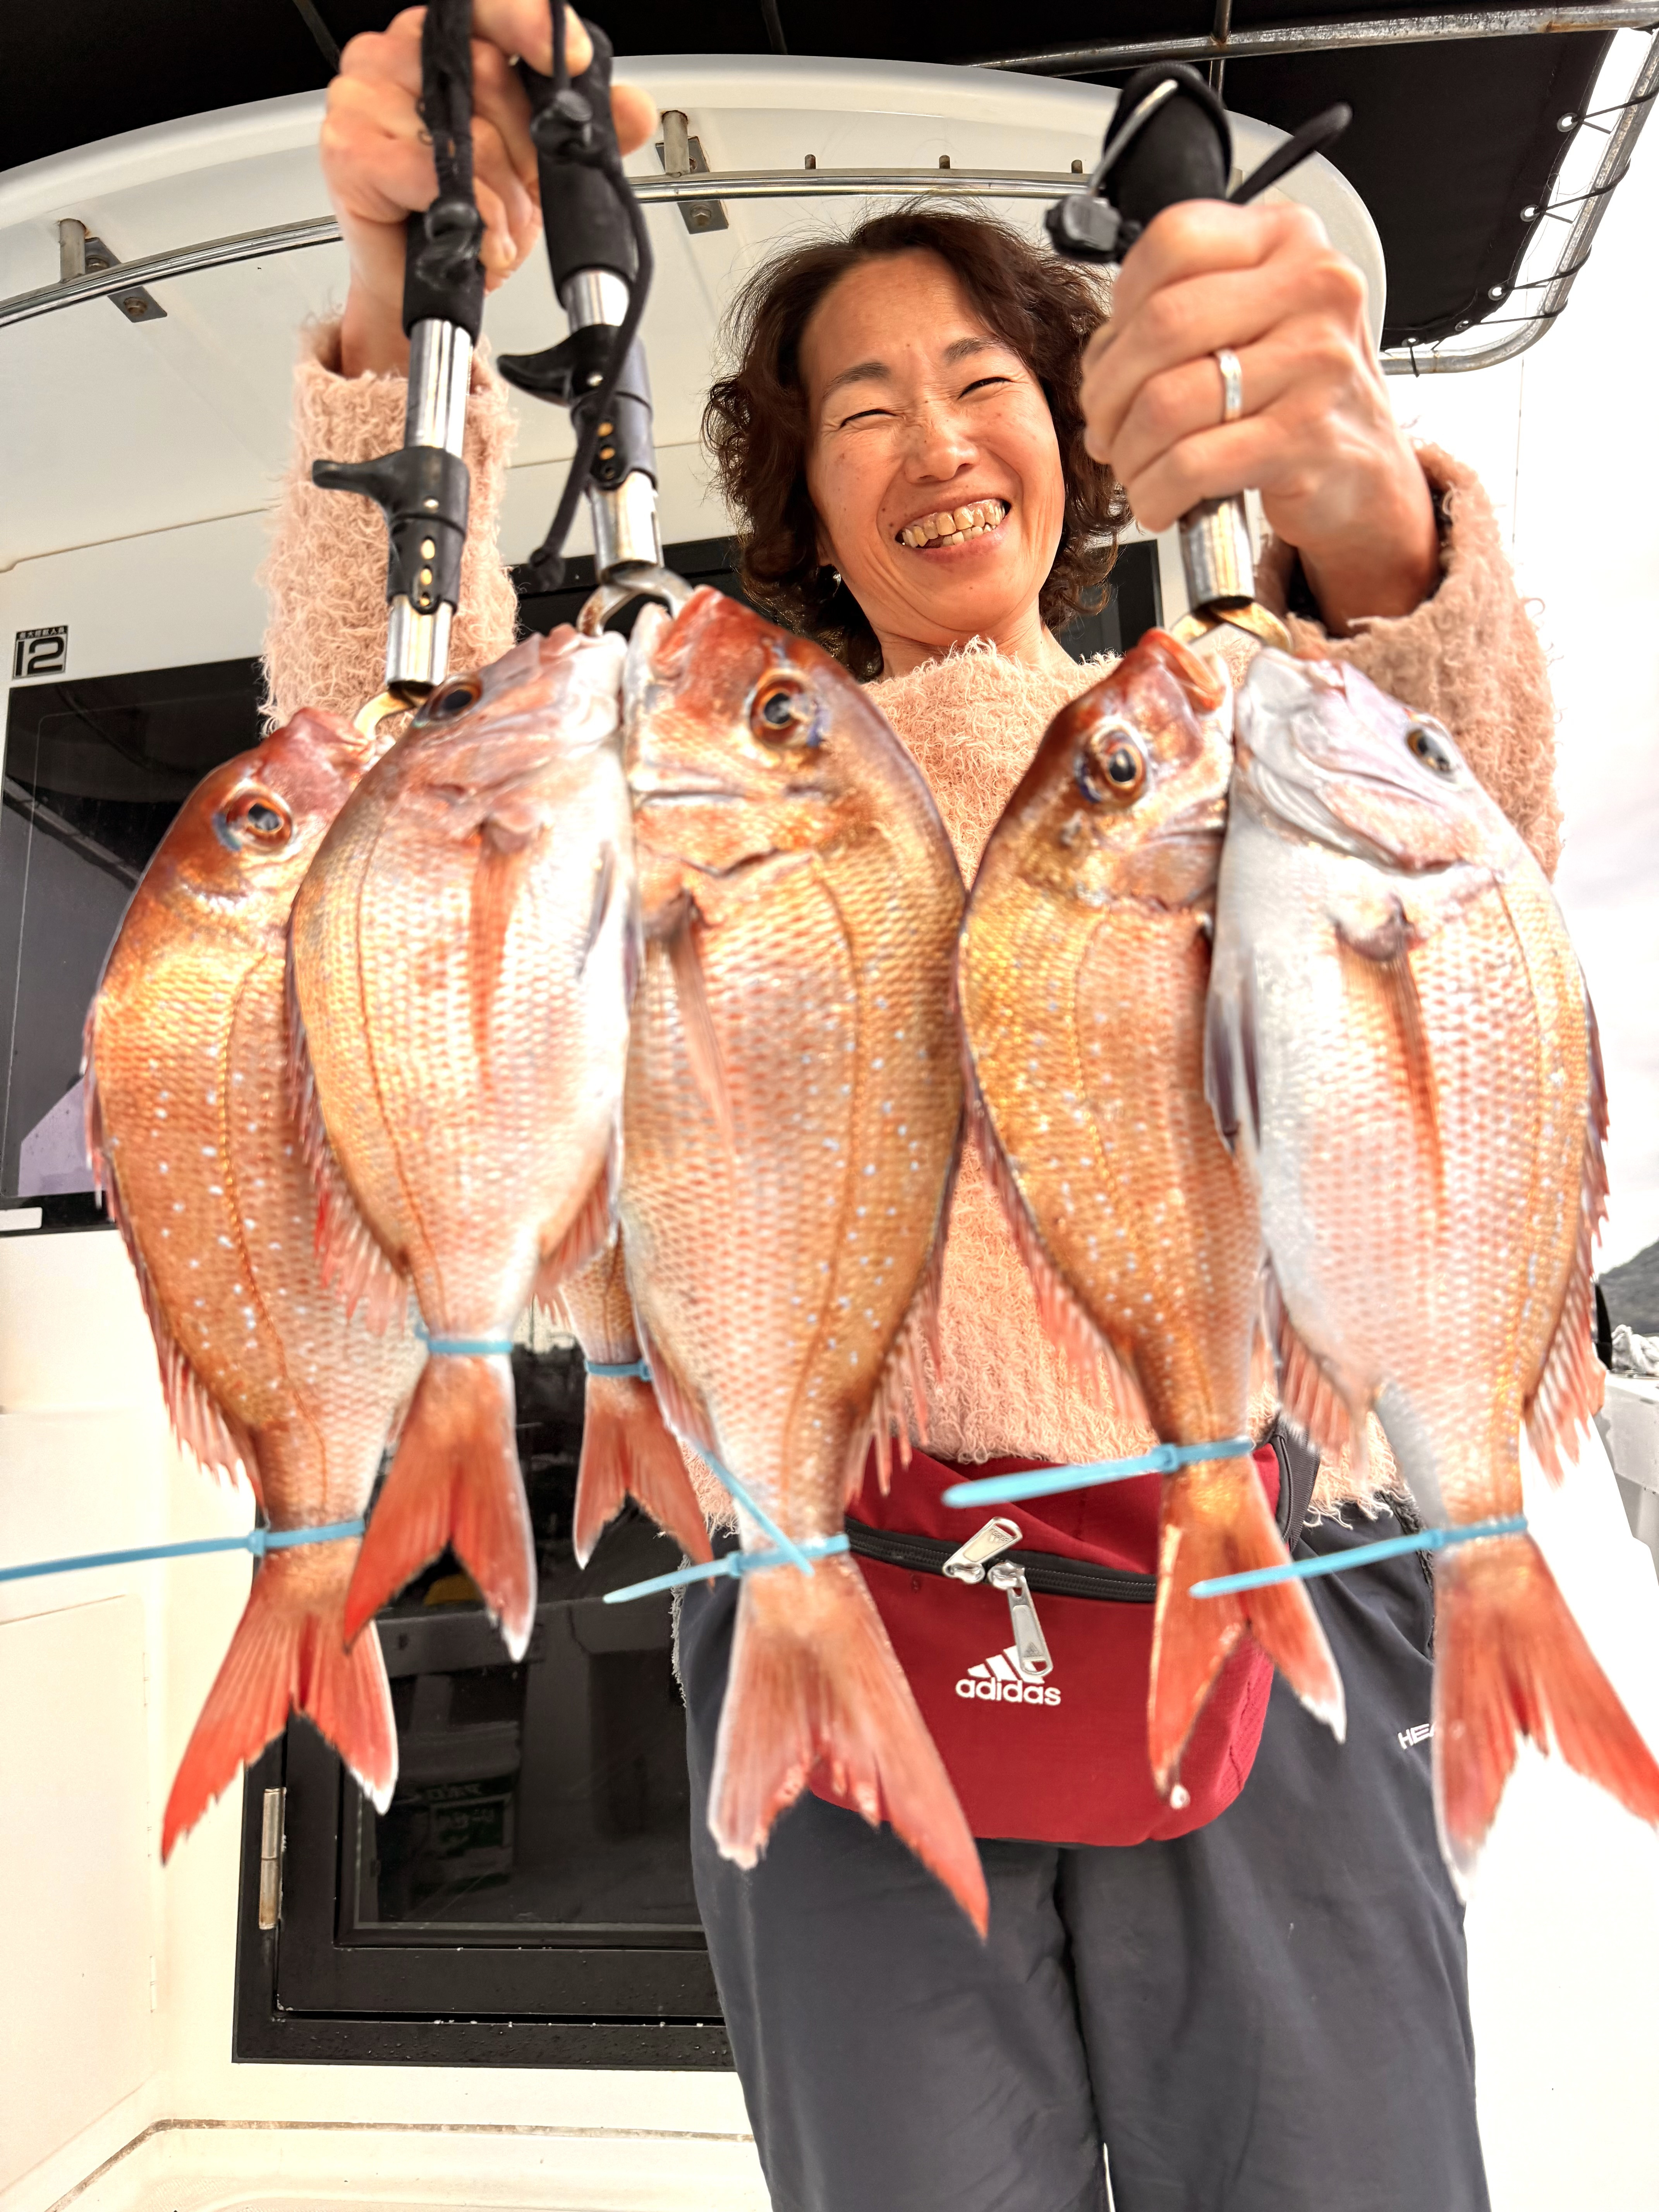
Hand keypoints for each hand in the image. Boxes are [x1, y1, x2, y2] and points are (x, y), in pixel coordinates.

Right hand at [322, 4, 657, 376]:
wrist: (425, 276)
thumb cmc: (471, 209)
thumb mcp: (539, 165)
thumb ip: (586, 131)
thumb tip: (633, 108)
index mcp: (447, 40)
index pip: (492, 6)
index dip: (534, 25)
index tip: (576, 59)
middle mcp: (400, 51)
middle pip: (488, 74)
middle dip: (528, 150)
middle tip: (528, 192)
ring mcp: (365, 92)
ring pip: (465, 133)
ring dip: (500, 199)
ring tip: (498, 230)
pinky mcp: (349, 147)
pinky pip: (430, 174)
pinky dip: (467, 217)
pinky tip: (474, 239)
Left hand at [1079, 201, 1438, 633]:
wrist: (1365, 473)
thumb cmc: (1299, 394)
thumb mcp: (1253, 322)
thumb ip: (1183, 310)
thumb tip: (1102, 359)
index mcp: (1289, 240)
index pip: (1174, 242)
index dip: (1121, 306)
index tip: (1114, 354)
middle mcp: (1313, 288)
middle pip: (1161, 324)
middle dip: (1109, 391)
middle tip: (1105, 426)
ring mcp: (1316, 362)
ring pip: (1168, 400)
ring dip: (1129, 450)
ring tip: (1132, 466)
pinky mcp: (1307, 437)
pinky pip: (1193, 462)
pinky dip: (1157, 491)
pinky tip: (1159, 500)